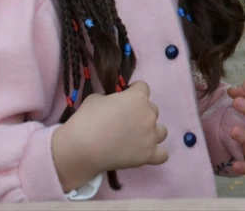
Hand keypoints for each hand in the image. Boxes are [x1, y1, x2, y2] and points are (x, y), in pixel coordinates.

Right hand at [51, 81, 167, 191]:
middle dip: (140, 113)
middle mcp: (149, 114)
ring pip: (161, 131)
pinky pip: (162, 155)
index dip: (132, 92)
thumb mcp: (96, 98)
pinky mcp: (148, 154)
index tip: (122, 100)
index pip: (143, 88)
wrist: (81, 148)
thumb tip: (115, 104)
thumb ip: (112, 98)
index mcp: (138, 97)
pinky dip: (156, 154)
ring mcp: (151, 135)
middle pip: (152, 109)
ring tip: (135, 138)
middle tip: (123, 123)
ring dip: (151, 132)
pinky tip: (145, 153)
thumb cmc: (86, 120)